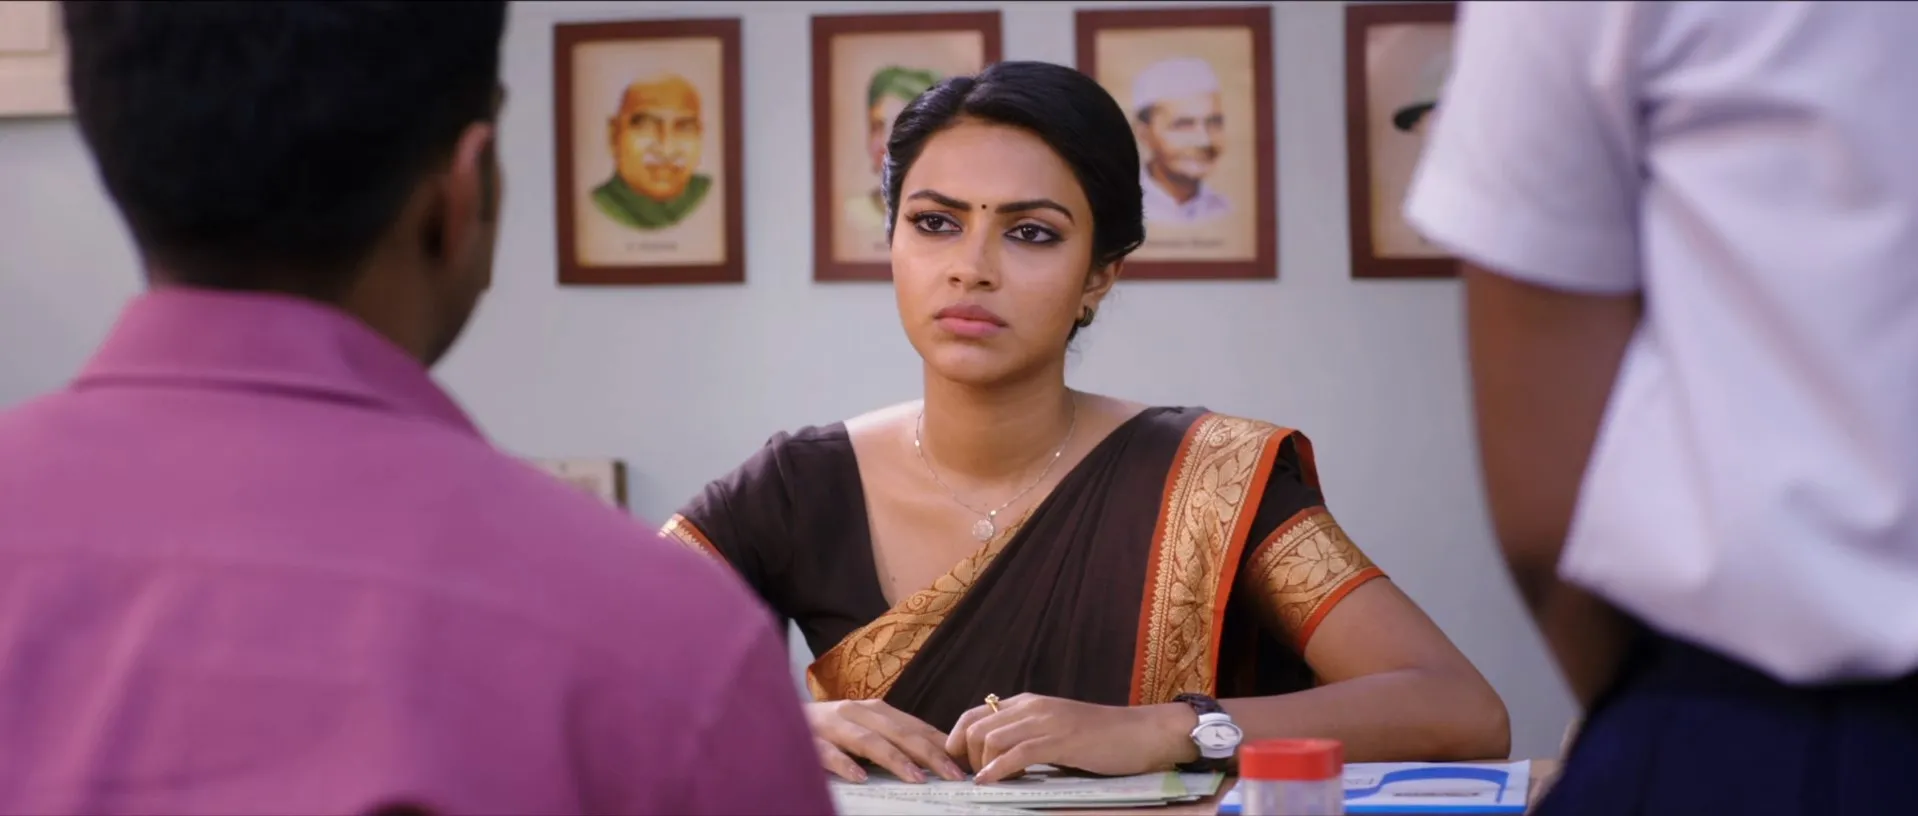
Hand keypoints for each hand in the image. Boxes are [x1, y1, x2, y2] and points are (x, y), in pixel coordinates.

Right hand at [807, 699, 967, 783]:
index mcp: (874, 711)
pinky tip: (860, 779)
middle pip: (900, 733)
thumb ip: (892, 741)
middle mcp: (856, 712)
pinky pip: (829, 754)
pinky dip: (845, 765)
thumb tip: (934, 760)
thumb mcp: (862, 731)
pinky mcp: (809, 740)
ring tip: (917, 778)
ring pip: (870, 741)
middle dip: (930, 754)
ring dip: (896, 759)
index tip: (965, 765)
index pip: (915, 727)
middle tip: (953, 775)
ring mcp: (832, 725)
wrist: (774, 715)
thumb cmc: (825, 731)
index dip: (942, 744)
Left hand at [945, 694, 1197, 783]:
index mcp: (1027, 703)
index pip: (974, 714)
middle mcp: (1031, 707)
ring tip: (984, 783)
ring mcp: (1045, 722)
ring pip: (990, 738)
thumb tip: (997, 759)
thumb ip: (1027, 737)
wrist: (1140, 733)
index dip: (956, 740)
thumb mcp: (1055, 731)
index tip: (958, 766)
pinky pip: (1016, 754)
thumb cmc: (1101, 738)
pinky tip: (989, 784)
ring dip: (979, 765)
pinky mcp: (1059, 740)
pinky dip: (996, 770)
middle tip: (971, 779)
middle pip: (974, 726)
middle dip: (963, 756)